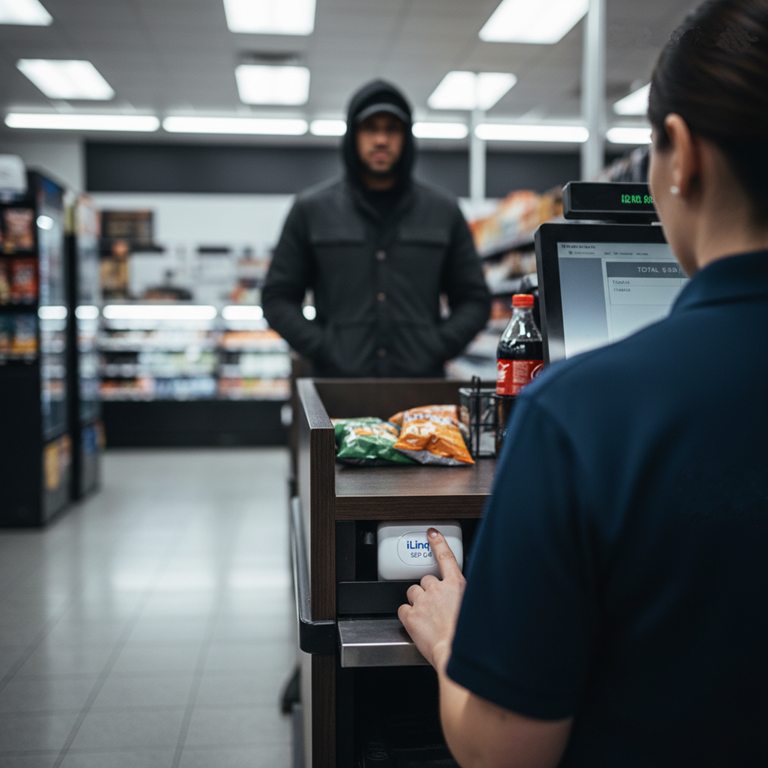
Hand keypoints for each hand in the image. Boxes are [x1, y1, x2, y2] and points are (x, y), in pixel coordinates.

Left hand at [398, 528, 465, 671]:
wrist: (456, 655)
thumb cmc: (468, 639)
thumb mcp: (476, 610)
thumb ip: (467, 598)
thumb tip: (466, 600)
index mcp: (457, 585)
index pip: (446, 557)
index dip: (438, 542)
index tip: (432, 533)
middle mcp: (438, 589)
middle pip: (427, 580)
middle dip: (429, 590)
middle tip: (436, 606)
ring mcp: (423, 601)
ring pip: (413, 591)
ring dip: (417, 600)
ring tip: (427, 616)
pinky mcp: (410, 615)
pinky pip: (403, 609)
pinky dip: (407, 615)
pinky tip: (416, 624)